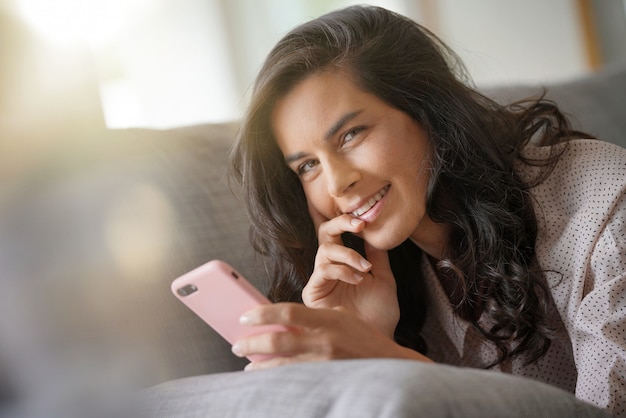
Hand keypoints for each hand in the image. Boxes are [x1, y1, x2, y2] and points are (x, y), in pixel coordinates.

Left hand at [231, 303, 430, 370]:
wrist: (390, 365)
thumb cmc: (364, 338)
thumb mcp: (342, 318)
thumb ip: (315, 318)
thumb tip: (284, 319)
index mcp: (328, 319)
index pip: (288, 311)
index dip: (263, 313)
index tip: (245, 316)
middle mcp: (325, 340)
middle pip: (279, 339)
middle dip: (253, 342)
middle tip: (238, 343)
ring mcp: (325, 362)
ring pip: (282, 364)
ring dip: (260, 364)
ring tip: (247, 363)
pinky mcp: (326, 378)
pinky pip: (294, 378)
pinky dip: (275, 377)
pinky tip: (265, 375)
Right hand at [303, 211, 399, 337]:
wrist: (378, 338)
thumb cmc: (380, 313)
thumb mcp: (382, 278)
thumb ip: (376, 255)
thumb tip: (374, 231)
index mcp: (344, 264)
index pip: (338, 235)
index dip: (347, 223)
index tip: (364, 221)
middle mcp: (329, 269)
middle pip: (324, 235)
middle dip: (340, 224)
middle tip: (358, 225)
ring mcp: (320, 281)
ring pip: (325, 251)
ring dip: (348, 254)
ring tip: (364, 269)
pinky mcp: (313, 293)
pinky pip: (323, 270)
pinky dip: (342, 270)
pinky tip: (357, 279)